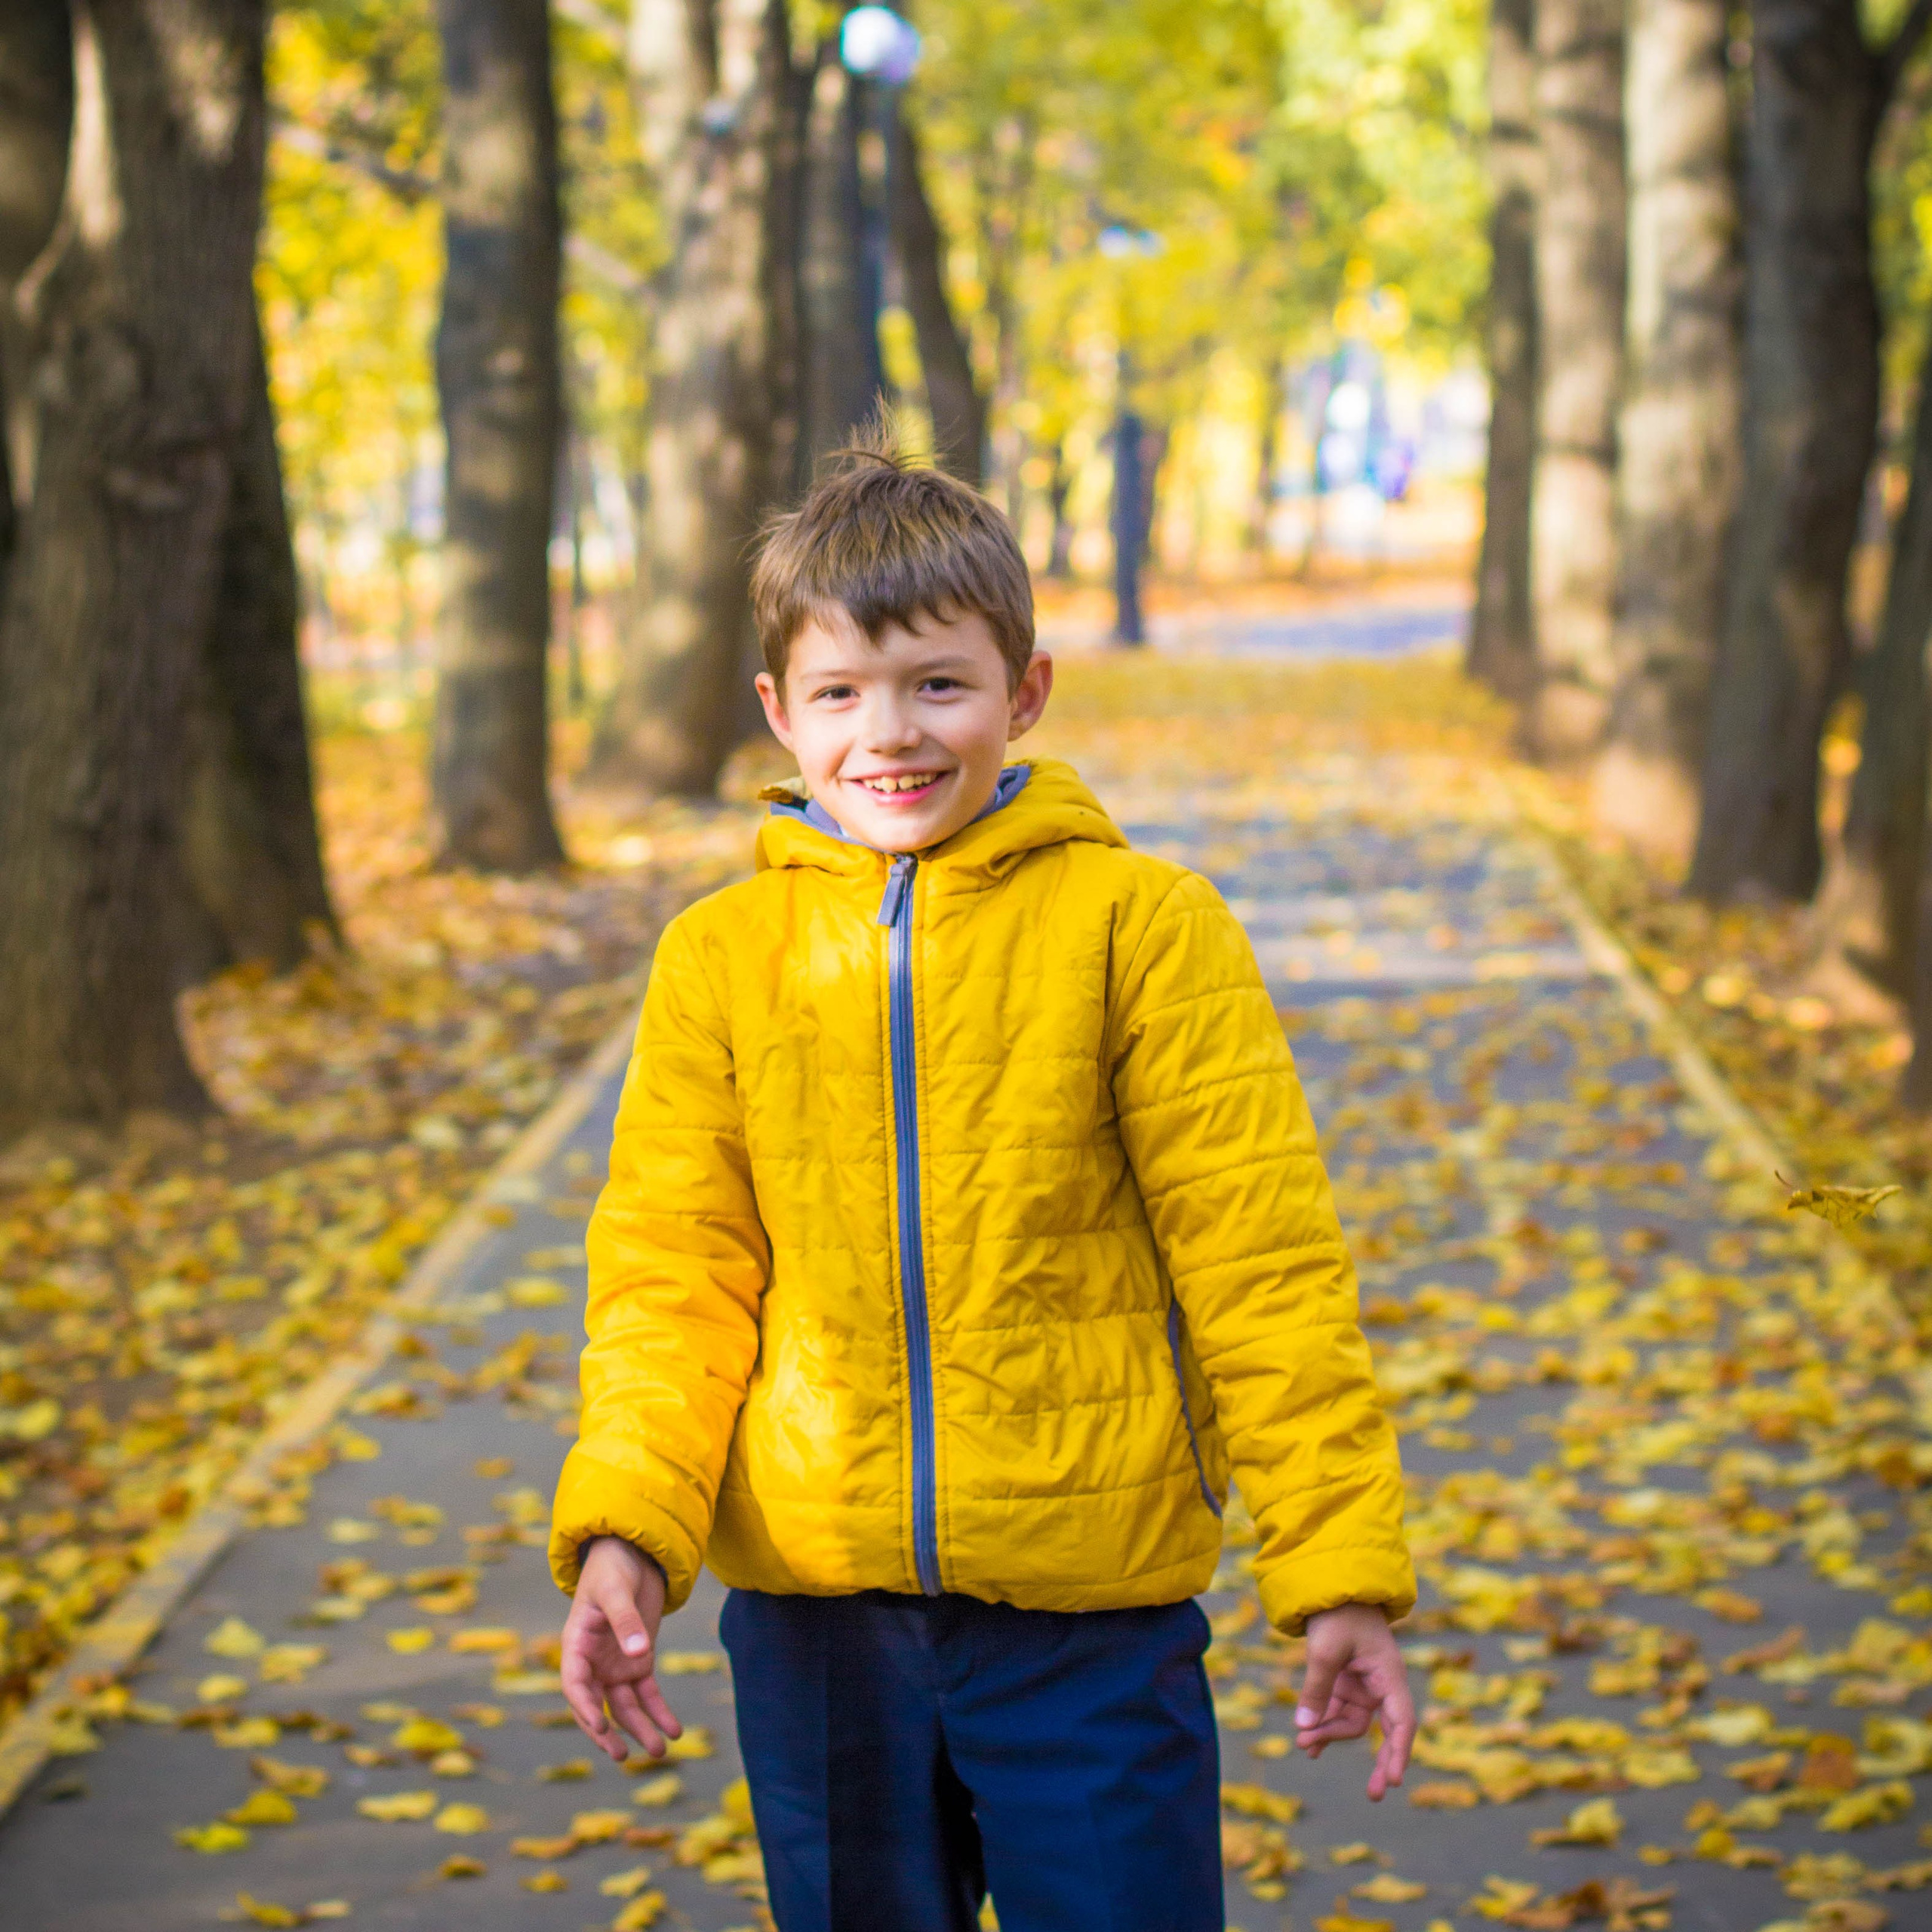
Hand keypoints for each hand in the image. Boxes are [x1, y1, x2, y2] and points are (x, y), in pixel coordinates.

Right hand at [560, 1536, 682, 1762]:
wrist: (632, 1552)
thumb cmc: (613, 1568)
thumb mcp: (617, 1590)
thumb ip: (626, 1621)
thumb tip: (639, 1653)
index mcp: (577, 1644)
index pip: (576, 1684)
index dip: (585, 1708)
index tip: (600, 1726)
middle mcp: (594, 1661)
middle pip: (597, 1705)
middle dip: (608, 1732)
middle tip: (621, 1756)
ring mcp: (615, 1664)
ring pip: (624, 1706)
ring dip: (639, 1729)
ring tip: (659, 1751)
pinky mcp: (638, 1662)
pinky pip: (647, 1693)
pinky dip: (659, 1712)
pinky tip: (674, 1729)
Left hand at [1294, 1602, 1414, 1800]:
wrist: (1329, 1589)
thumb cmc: (1336, 1615)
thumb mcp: (1324, 1650)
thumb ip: (1316, 1690)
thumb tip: (1304, 1730)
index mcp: (1389, 1676)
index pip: (1402, 1722)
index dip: (1400, 1751)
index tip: (1395, 1779)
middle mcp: (1381, 1685)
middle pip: (1384, 1732)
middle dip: (1380, 1763)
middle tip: (1375, 1796)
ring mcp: (1363, 1686)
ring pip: (1351, 1723)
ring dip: (1330, 1735)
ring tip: (1303, 1745)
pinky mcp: (1344, 1683)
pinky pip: (1337, 1713)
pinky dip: (1323, 1726)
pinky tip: (1308, 1744)